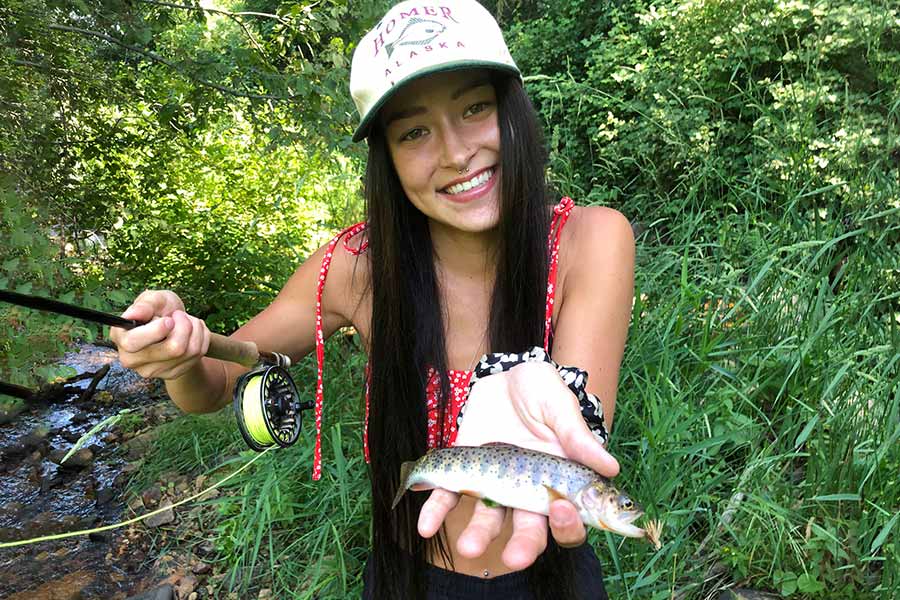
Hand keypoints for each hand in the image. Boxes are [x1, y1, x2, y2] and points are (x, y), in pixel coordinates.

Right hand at [109, 290, 210, 379]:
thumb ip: (145, 305)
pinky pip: (198, 354)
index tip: (169, 320)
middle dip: (184, 326)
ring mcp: (152, 370)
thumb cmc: (159, 308)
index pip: (134, 342)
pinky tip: (193, 332)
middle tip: (179, 315)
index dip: (157, 330)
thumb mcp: (153, 299)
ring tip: (188, 321)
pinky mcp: (172, 374)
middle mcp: (131, 359)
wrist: (174, 324)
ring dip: (195, 329)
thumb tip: (134, 314)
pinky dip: (201, 338)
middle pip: (173, 349)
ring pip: (190, 351)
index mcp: (121, 337)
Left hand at [417, 360, 618, 569]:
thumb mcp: (560, 405)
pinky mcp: (465, 472)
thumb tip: (610, 467)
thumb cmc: (542, 391)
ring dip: (478, 535)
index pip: (569, 518)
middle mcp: (529, 492)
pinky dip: (436, 511)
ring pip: (489, 519)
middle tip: (514, 558)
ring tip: (467, 547)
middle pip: (530, 529)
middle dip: (523, 546)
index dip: (568, 523)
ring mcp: (496, 485)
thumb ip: (577, 436)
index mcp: (560, 482)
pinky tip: (425, 525)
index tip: (562, 510)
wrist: (506, 375)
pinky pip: (449, 496)